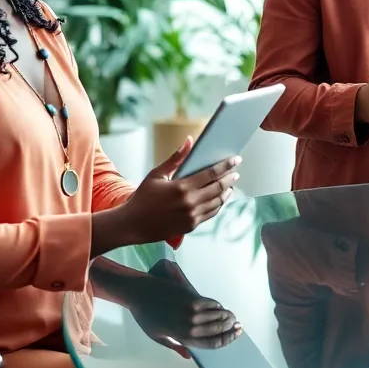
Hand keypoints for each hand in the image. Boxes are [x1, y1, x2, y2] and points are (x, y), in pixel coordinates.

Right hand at [113, 137, 239, 245]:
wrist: (132, 225)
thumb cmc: (142, 198)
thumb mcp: (156, 174)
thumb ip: (175, 158)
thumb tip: (189, 141)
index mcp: (181, 187)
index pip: (211, 173)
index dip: (226, 165)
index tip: (236, 159)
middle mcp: (189, 202)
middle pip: (218, 187)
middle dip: (230, 178)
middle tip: (236, 172)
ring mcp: (191, 216)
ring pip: (217, 202)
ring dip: (226, 192)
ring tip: (230, 185)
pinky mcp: (191, 226)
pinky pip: (211, 214)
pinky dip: (218, 205)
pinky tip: (220, 198)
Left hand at [129, 260, 241, 357]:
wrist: (140, 294)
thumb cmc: (146, 317)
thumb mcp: (158, 337)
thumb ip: (175, 346)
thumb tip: (188, 356)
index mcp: (182, 338)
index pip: (211, 343)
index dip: (226, 340)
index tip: (234, 335)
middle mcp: (190, 326)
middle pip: (218, 330)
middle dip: (231, 328)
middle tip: (238, 325)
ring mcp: (191, 312)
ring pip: (217, 316)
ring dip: (227, 317)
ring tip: (232, 317)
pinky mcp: (191, 298)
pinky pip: (211, 303)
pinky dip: (218, 306)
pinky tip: (220, 307)